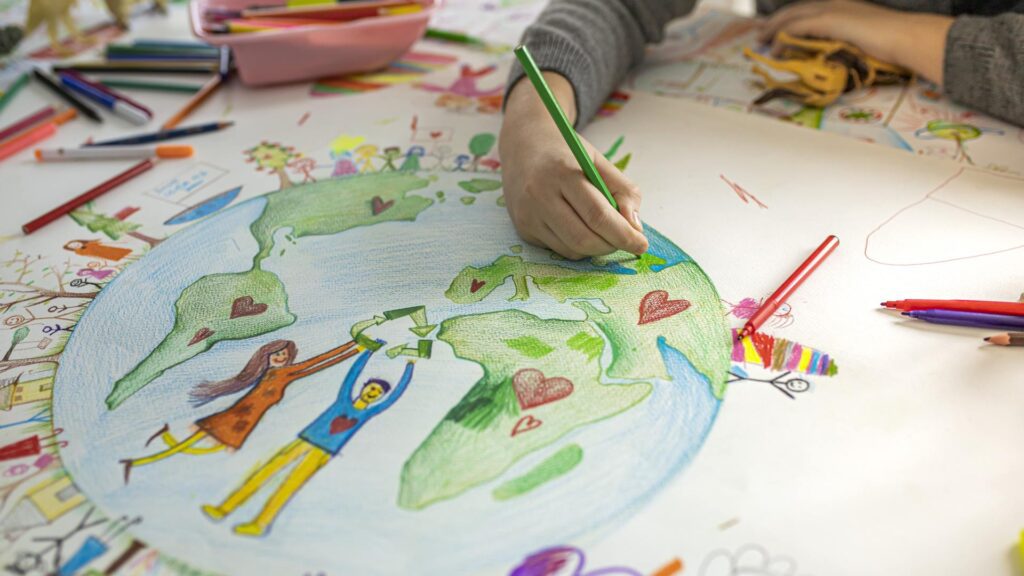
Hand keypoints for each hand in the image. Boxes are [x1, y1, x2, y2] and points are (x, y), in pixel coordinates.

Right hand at [499, 73, 648, 259]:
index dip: (623, 234)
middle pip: (584, 238)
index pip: (598, 215)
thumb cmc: (567, 154)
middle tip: (626, 241)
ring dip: (596, 248)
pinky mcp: (523, 228)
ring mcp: (528, 214)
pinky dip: (577, 246)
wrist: (523, 146)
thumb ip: (623, 191)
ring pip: (572, 249)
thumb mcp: (599, 162)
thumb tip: (635, 228)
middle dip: (611, 245)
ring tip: (604, 232)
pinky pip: (559, 249)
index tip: (642, 244)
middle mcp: (540, 195)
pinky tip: (580, 229)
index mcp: (563, 173)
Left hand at [759, 0, 952, 84]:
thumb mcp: (862, 42)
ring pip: (793, 16)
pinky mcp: (830, 20)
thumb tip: (830, 59)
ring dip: (774, 28)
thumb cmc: (892, 44)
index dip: (790, 20)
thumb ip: (844, 45)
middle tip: (760, 35)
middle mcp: (835, 4)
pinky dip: (785, 37)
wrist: (905, 37)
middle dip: (775, 22)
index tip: (776, 31)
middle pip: (795, 10)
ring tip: (761, 41)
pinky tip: (776, 48)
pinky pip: (798, 27)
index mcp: (843, 7)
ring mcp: (832, 10)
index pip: (809, 11)